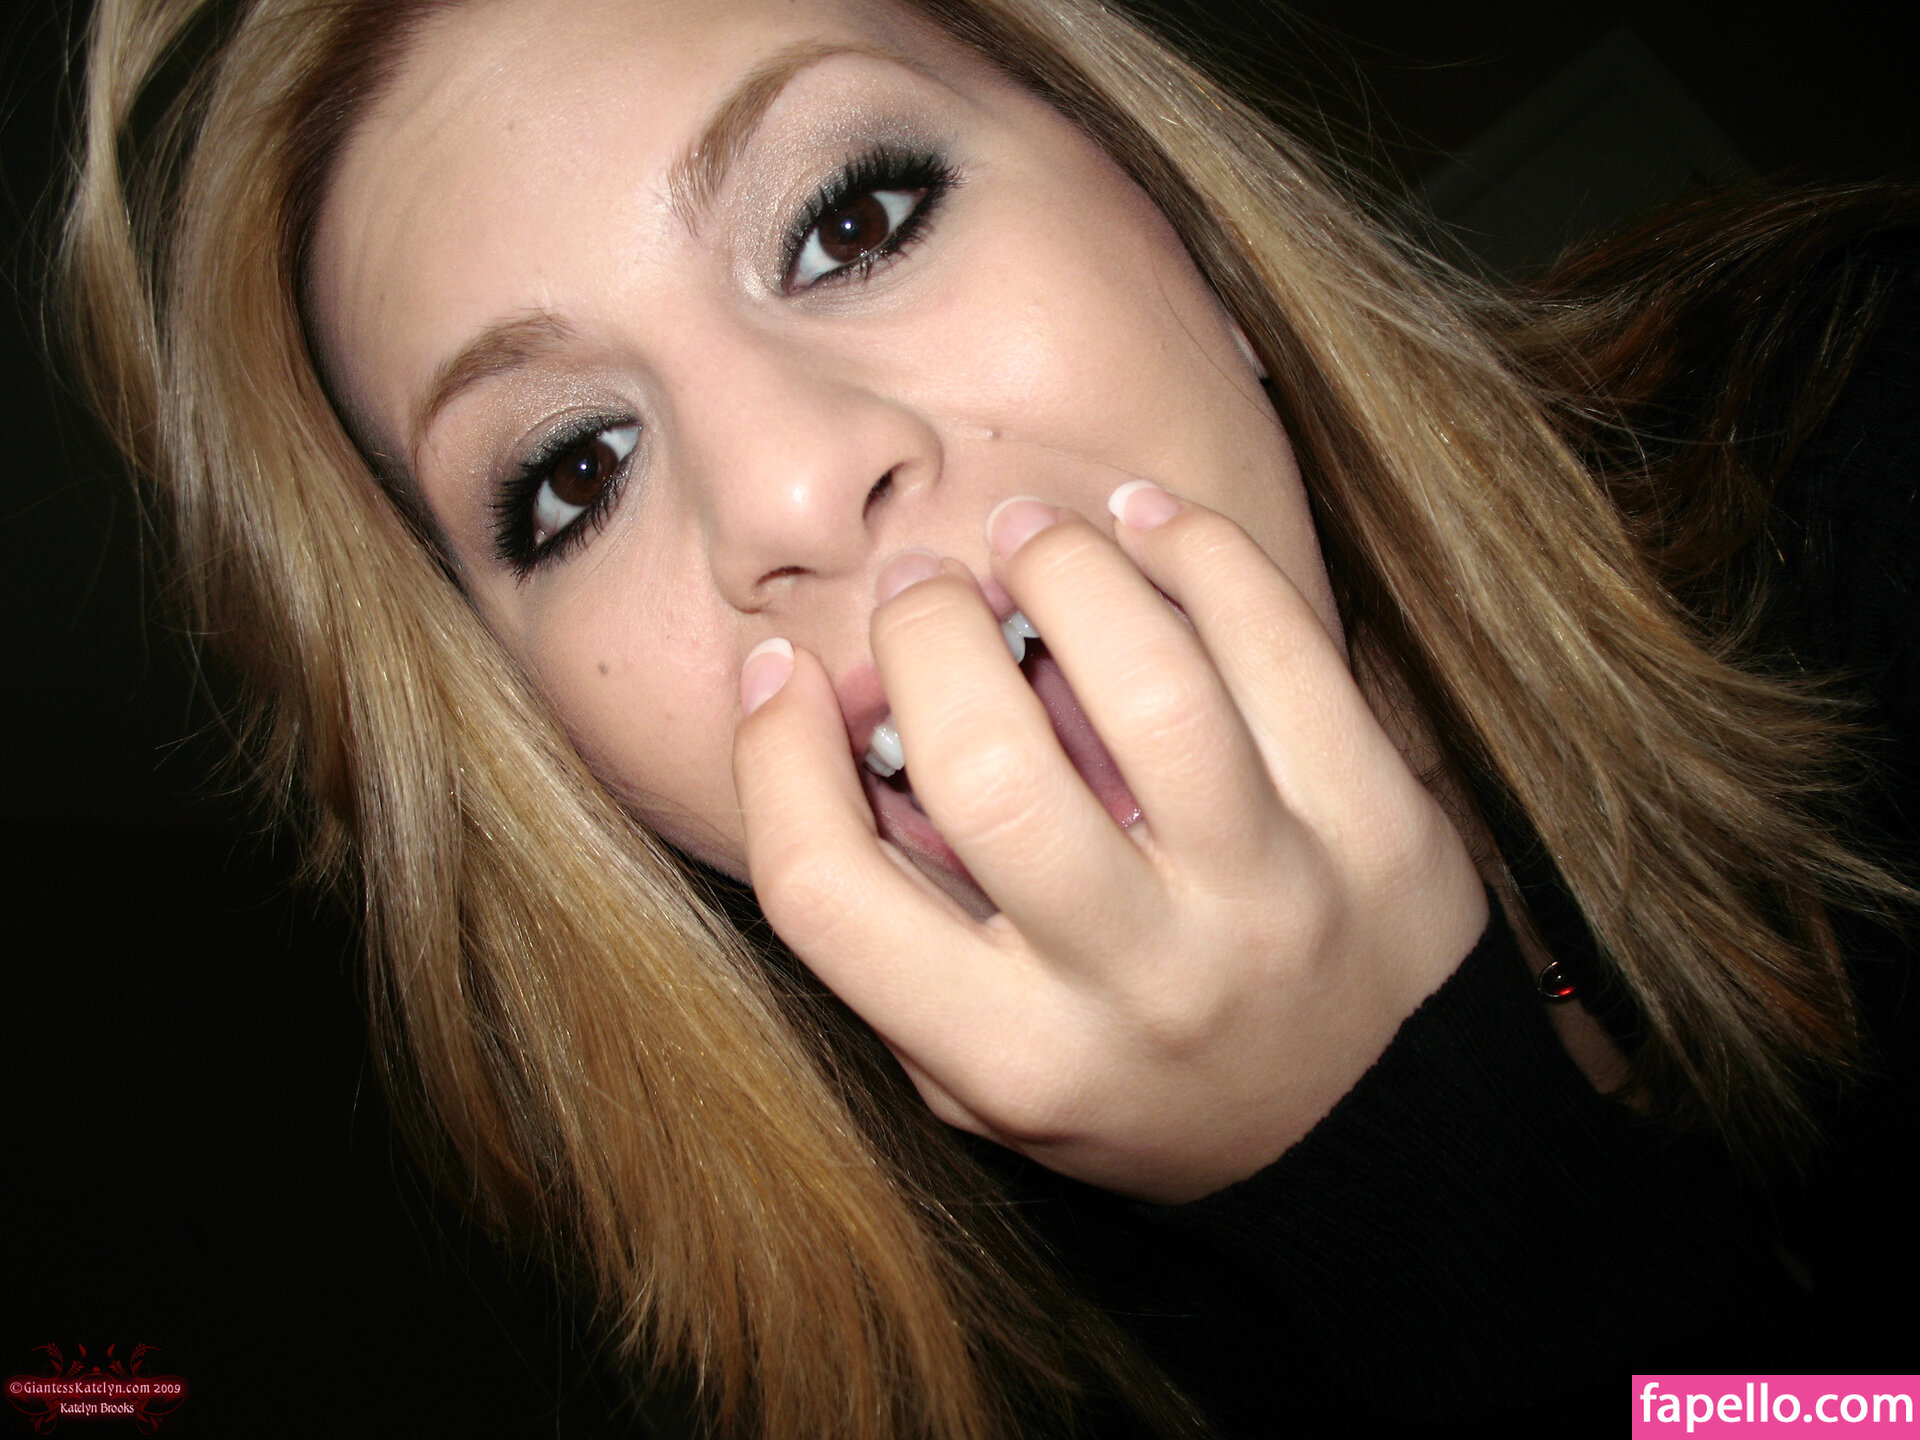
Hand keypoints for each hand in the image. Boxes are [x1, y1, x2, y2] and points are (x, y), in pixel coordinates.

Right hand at [733, 483, 1486, 1202]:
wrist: (1378, 1136)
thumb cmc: (1149, 1079)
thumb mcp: (991, 1074)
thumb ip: (894, 943)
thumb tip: (820, 731)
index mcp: (1015, 1055)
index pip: (827, 891)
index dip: (773, 756)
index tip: (783, 673)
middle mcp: (1139, 983)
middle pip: (985, 770)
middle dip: (923, 633)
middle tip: (921, 586)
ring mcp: (1270, 899)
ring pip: (1149, 685)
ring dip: (1064, 566)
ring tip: (1029, 534)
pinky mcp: (1375, 824)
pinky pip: (1281, 648)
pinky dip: (1200, 553)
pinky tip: (1147, 524)